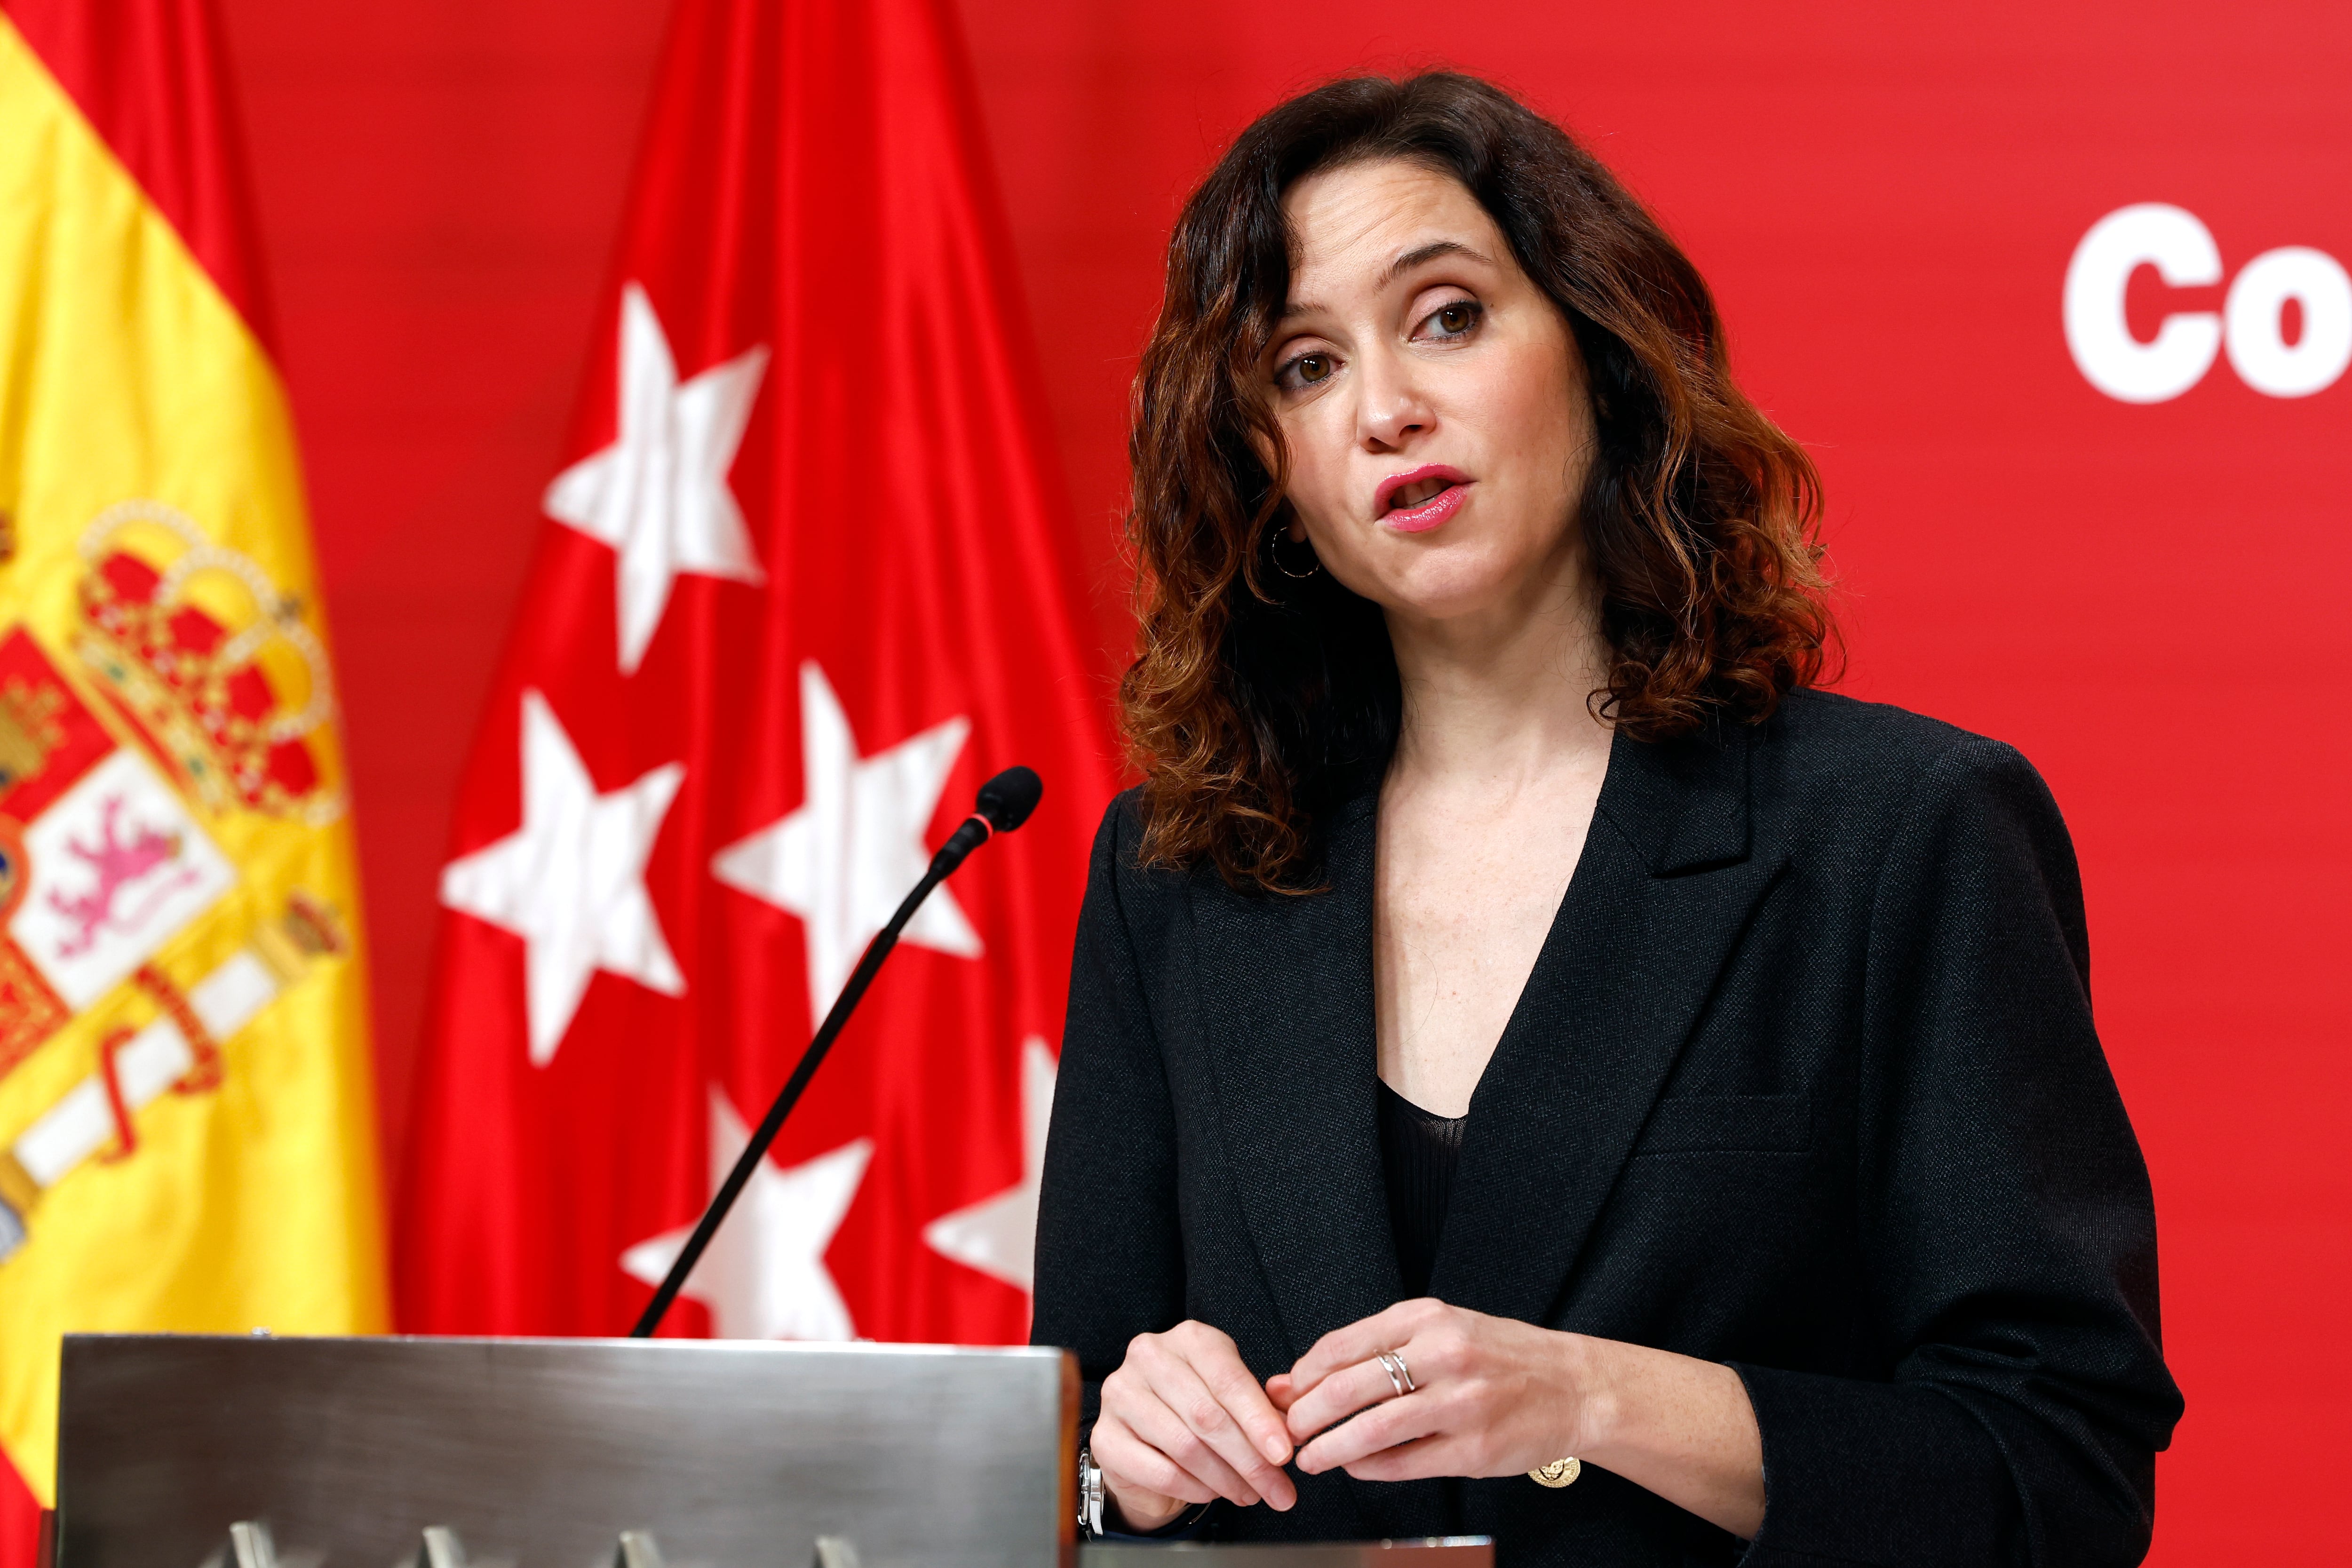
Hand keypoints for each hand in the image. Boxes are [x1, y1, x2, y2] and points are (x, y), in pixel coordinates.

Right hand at [1092, 1320, 1297, 1530]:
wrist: (1146, 1440)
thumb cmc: (1197, 1412)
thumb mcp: (1234, 1399)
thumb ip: (1264, 1409)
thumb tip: (1290, 1434)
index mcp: (1188, 1338)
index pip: (1229, 1379)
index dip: (1260, 1421)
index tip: (1284, 1454)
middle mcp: (1149, 1357)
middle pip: (1208, 1415)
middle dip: (1250, 1460)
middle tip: (1278, 1490)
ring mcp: (1120, 1394)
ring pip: (1186, 1445)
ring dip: (1226, 1479)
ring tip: (1250, 1495)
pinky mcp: (1104, 1436)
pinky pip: (1160, 1471)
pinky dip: (1194, 1489)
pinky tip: (1212, 1494)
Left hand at [1274, 1298, 1589, 1481]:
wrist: (1575, 1386)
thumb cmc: (1500, 1356)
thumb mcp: (1443, 1329)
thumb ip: (1377, 1348)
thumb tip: (1300, 1375)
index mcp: (1429, 1318)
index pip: (1344, 1345)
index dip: (1303, 1374)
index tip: (1287, 1392)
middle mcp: (1444, 1354)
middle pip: (1349, 1387)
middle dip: (1306, 1414)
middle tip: (1287, 1431)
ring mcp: (1461, 1403)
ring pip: (1372, 1429)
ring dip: (1329, 1447)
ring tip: (1309, 1457)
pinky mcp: (1474, 1448)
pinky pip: (1404, 1462)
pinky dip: (1370, 1467)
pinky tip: (1355, 1466)